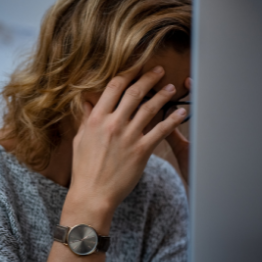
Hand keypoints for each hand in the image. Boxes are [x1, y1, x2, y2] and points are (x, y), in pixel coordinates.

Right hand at [68, 67, 187, 213]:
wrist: (93, 194)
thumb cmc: (84, 169)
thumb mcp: (80, 140)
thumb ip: (86, 118)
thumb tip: (87, 102)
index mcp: (96, 119)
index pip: (114, 87)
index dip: (127, 73)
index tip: (136, 67)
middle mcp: (113, 124)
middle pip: (135, 92)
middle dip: (149, 78)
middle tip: (159, 71)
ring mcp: (128, 136)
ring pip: (150, 108)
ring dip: (163, 95)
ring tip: (171, 88)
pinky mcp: (142, 150)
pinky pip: (161, 130)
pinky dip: (174, 119)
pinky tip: (182, 112)